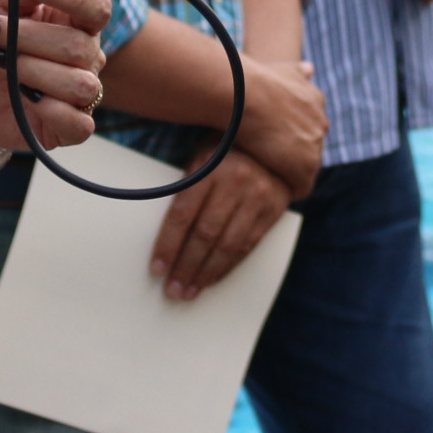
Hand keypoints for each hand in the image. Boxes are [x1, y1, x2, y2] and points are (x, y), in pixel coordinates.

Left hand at [0, 0, 109, 154]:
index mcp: (75, 20)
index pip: (97, 5)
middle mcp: (86, 55)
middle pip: (78, 46)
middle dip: (27, 38)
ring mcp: (80, 94)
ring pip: (79, 84)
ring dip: (31, 72)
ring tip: (1, 66)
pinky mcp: (68, 128)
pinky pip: (79, 124)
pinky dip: (52, 111)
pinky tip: (24, 98)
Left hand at [150, 147, 293, 298]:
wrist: (275, 140)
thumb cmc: (224, 151)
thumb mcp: (202, 156)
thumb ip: (186, 186)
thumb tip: (160, 231)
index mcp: (209, 167)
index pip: (183, 214)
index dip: (168, 244)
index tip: (157, 269)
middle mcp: (235, 181)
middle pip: (205, 234)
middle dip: (185, 266)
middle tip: (172, 290)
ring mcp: (257, 196)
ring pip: (227, 245)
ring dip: (205, 273)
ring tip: (189, 291)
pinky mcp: (273, 210)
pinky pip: (248, 246)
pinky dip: (228, 267)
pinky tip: (212, 279)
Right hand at [230, 57, 325, 198]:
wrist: (245, 95)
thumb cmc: (252, 81)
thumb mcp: (282, 68)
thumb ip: (298, 72)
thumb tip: (310, 68)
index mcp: (315, 100)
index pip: (309, 126)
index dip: (291, 136)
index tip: (274, 141)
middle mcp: (320, 123)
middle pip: (309, 148)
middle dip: (292, 155)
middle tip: (267, 160)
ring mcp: (315, 147)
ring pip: (305, 169)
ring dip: (289, 173)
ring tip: (266, 177)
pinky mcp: (305, 168)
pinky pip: (300, 187)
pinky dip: (287, 190)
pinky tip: (270, 188)